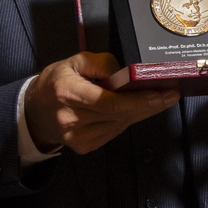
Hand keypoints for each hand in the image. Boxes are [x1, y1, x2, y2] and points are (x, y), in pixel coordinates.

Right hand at [23, 52, 180, 156]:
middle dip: (149, 105)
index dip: (138, 100)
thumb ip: (101, 63)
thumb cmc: (57, 82)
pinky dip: (127, 120)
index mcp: (67, 92)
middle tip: (171, 95)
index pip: (108, 101)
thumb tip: (127, 74)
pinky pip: (114, 132)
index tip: (161, 93)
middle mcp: (71, 119)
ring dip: (141, 112)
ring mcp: (77, 137)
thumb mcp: (74, 61)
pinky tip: (136, 110)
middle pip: (119, 115)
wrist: (36, 111)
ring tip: (157, 99)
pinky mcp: (83, 147)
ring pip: (120, 124)